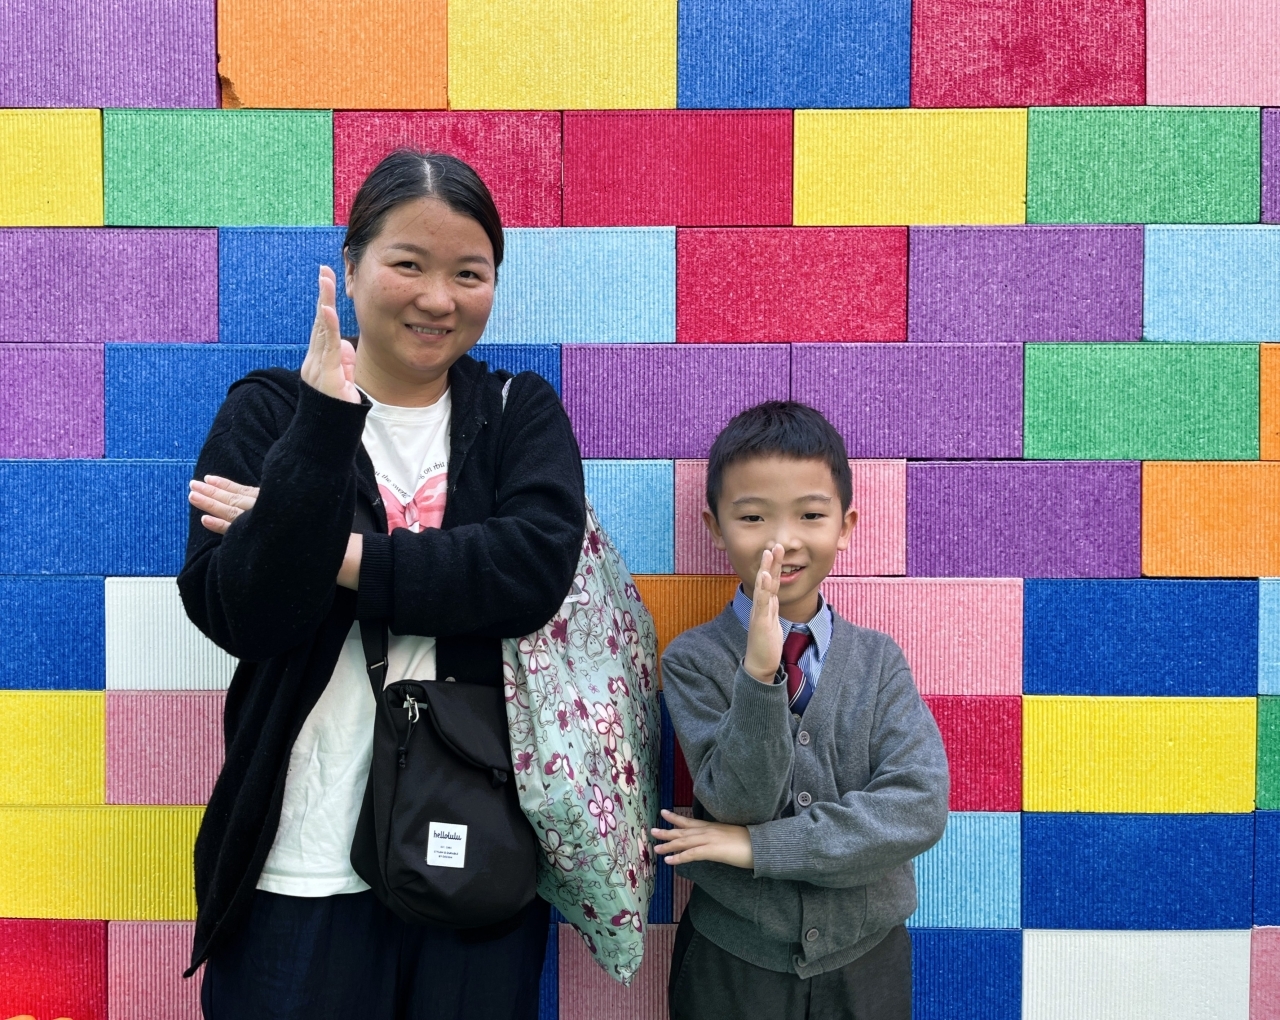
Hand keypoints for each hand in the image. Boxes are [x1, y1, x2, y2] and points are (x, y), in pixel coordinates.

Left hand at [190, 473, 361, 589]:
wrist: (342, 554)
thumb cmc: (329, 533)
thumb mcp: (311, 508)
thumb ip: (293, 501)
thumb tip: (283, 500)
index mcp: (280, 500)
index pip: (247, 491)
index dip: (227, 485)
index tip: (210, 478)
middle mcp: (272, 509)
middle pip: (236, 498)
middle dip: (212, 492)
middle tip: (192, 485)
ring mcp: (268, 524)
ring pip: (232, 511)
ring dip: (210, 504)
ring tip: (192, 495)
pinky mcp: (266, 540)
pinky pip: (239, 531)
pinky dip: (221, 525)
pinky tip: (205, 520)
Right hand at [300, 266, 359, 403]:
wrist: (327, 434)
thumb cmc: (337, 411)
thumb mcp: (344, 382)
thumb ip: (344, 364)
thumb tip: (346, 346)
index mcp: (320, 360)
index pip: (324, 327)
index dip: (326, 304)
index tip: (328, 282)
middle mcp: (314, 359)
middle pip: (320, 322)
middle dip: (323, 295)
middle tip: (325, 271)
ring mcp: (318, 365)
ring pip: (322, 329)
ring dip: (325, 302)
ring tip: (326, 280)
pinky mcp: (325, 373)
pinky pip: (327, 345)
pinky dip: (327, 325)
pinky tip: (327, 308)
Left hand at [651, 810, 753, 869]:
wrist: (762, 845)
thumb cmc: (750, 842)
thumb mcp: (731, 836)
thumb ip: (720, 837)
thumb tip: (713, 842)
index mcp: (713, 827)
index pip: (690, 821)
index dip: (676, 818)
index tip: (664, 813)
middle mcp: (708, 831)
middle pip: (683, 830)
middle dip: (667, 831)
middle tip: (652, 831)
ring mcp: (709, 840)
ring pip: (684, 841)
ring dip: (669, 845)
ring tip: (656, 849)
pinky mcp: (712, 850)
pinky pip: (692, 854)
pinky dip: (679, 857)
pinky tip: (669, 861)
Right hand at [744, 543, 783, 682]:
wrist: (760, 665)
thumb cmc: (766, 646)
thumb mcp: (772, 623)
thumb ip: (772, 610)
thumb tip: (774, 599)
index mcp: (766, 606)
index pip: (770, 582)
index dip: (773, 566)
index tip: (775, 550)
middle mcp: (760, 606)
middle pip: (766, 580)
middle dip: (771, 562)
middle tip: (775, 544)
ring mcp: (759, 613)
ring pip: (763, 587)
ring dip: (766, 569)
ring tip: (769, 553)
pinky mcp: (760, 621)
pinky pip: (761, 602)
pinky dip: (762, 588)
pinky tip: (763, 575)